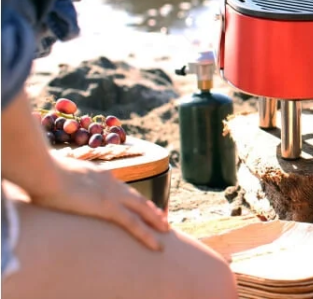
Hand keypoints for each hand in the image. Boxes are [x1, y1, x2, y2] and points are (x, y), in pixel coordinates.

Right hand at [30, 155, 169, 250]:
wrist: (44, 172)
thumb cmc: (41, 175)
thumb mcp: (55, 177)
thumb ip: (61, 182)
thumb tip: (50, 187)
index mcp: (99, 174)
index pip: (121, 188)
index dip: (132, 198)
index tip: (140, 204)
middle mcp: (111, 182)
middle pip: (137, 198)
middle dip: (151, 209)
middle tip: (162, 218)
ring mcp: (112, 195)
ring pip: (142, 210)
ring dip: (155, 221)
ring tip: (166, 231)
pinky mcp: (108, 208)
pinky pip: (134, 224)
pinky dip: (147, 235)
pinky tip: (157, 245)